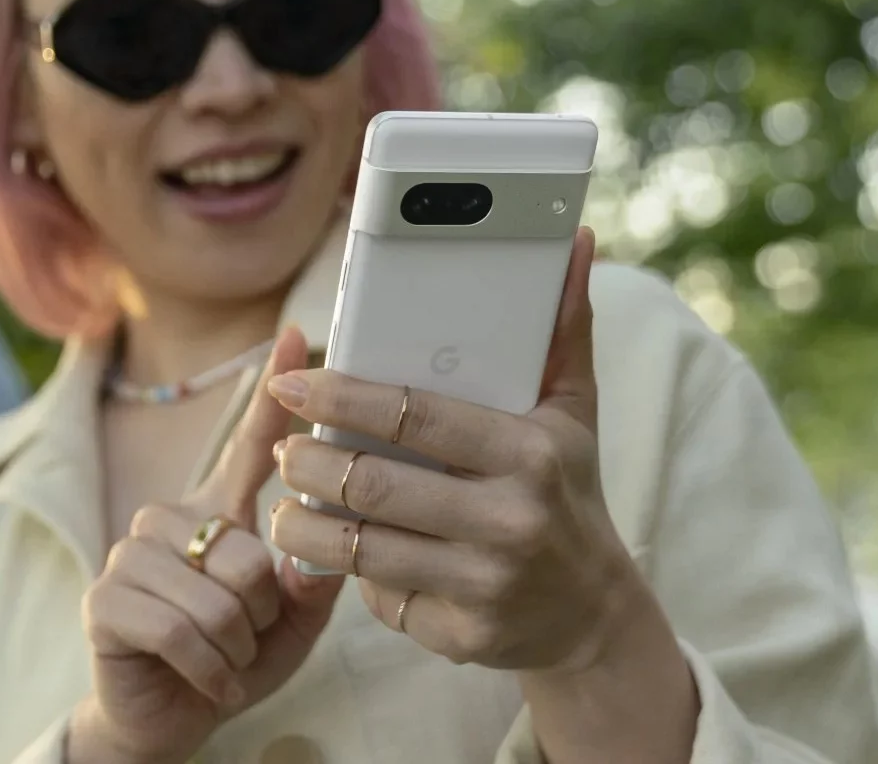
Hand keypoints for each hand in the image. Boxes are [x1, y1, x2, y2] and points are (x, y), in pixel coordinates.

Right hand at [69, 327, 345, 763]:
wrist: (171, 722)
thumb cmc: (232, 662)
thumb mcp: (290, 627)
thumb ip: (310, 586)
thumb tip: (314, 548)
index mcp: (217, 513)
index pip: (248, 444)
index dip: (274, 393)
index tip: (300, 333)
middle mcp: (169, 518)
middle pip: (248, 553)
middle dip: (263, 616)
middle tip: (246, 639)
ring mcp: (130, 553)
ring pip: (217, 595)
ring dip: (236, 646)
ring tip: (223, 660)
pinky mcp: (104, 599)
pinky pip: (179, 629)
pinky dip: (209, 669)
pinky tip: (209, 681)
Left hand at [266, 228, 655, 673]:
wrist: (594, 614)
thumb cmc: (568, 492)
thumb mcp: (574, 412)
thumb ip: (564, 328)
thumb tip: (575, 241)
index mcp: (530, 453)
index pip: (414, 414)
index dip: (341, 395)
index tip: (288, 382)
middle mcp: (509, 520)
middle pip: (372, 484)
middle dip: (308, 460)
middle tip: (284, 445)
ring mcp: (484, 584)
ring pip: (359, 549)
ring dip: (303, 523)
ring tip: (284, 501)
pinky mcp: (461, 636)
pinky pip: (380, 597)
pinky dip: (350, 575)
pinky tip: (342, 554)